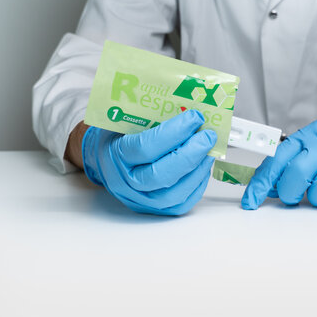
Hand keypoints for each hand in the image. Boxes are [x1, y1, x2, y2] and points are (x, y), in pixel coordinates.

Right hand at [82, 110, 216, 215]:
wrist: (106, 160)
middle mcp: (126, 182)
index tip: (195, 118)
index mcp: (115, 155)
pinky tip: (204, 166)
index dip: (174, 132)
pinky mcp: (154, 209)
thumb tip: (188, 106)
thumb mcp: (125, 119)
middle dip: (191, 153)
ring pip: (175, 193)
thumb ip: (151, 114)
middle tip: (208, 136)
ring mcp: (140, 199)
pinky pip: (182, 203)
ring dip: (198, 170)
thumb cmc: (118, 136)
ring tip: (210, 151)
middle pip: (162, 175)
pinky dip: (198, 184)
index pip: (146, 147)